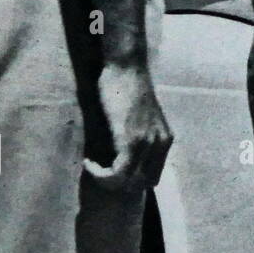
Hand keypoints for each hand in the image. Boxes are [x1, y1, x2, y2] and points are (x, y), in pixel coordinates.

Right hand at [84, 62, 173, 191]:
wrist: (126, 68)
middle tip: (99, 170)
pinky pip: (117, 174)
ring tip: (92, 166)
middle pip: (142, 184)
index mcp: (165, 140)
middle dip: (118, 184)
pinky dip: (100, 175)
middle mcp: (161, 144)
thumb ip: (140, 137)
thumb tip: (125, 157)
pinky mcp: (131, 140)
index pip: (152, 178)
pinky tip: (88, 162)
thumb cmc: (128, 87)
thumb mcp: (141, 119)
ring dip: (106, 181)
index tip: (110, 168)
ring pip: (128, 183)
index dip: (130, 180)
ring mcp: (148, 143)